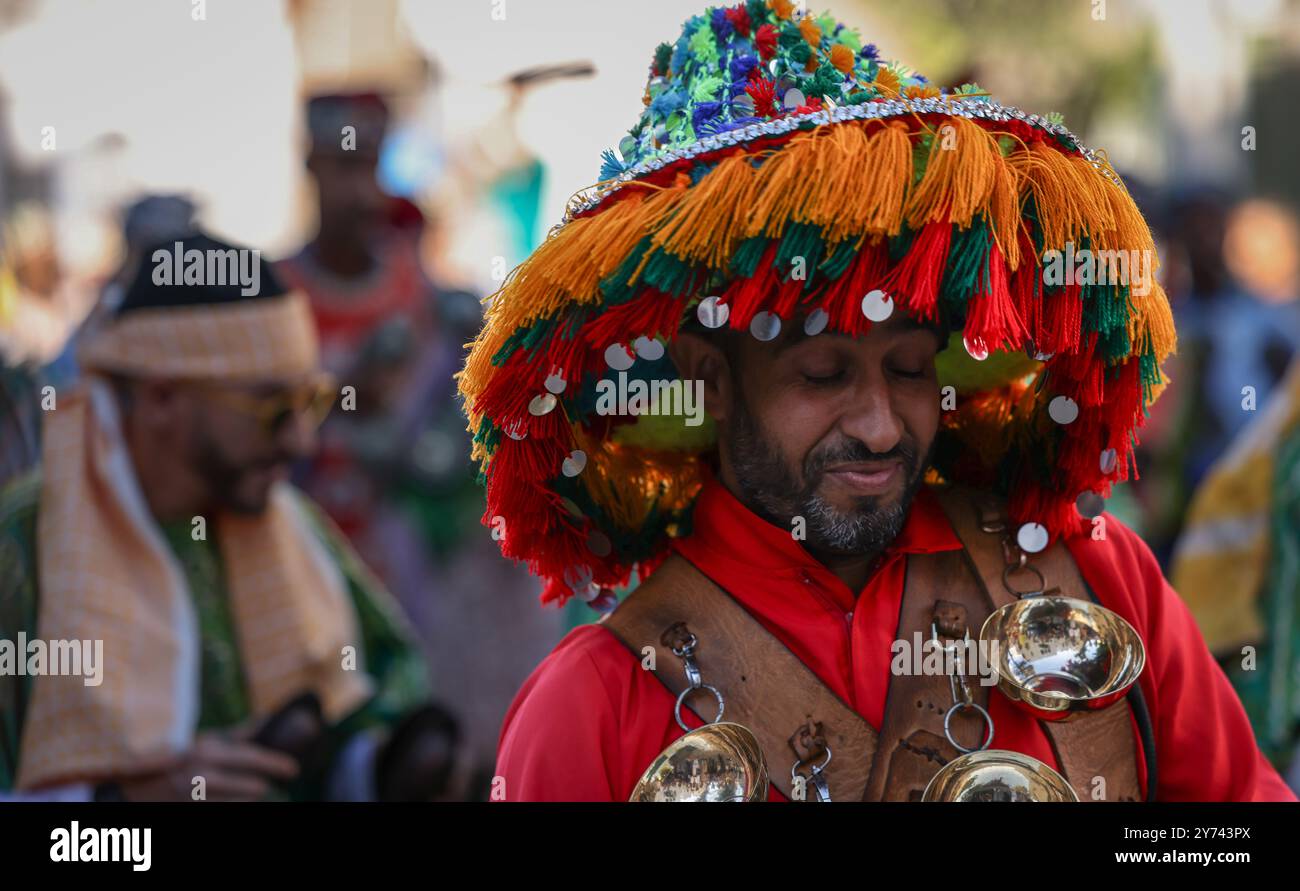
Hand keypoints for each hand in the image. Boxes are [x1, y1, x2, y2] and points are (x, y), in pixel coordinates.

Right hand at [114, 731, 298, 800]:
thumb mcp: (202, 742)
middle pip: (252, 787)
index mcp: (206, 750)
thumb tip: (268, 720)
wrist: (131, 788)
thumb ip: (236, 734)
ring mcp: (195, 798)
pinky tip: (233, 802)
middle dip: (261, 786)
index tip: (293, 769)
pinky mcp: (192, 812)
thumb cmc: (173, 759)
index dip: (276, 763)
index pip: (251, 757)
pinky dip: (234, 807)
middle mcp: (201, 775)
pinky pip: (226, 813)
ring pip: (242, 805)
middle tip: (265, 784)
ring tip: (246, 793)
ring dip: (247, 800)